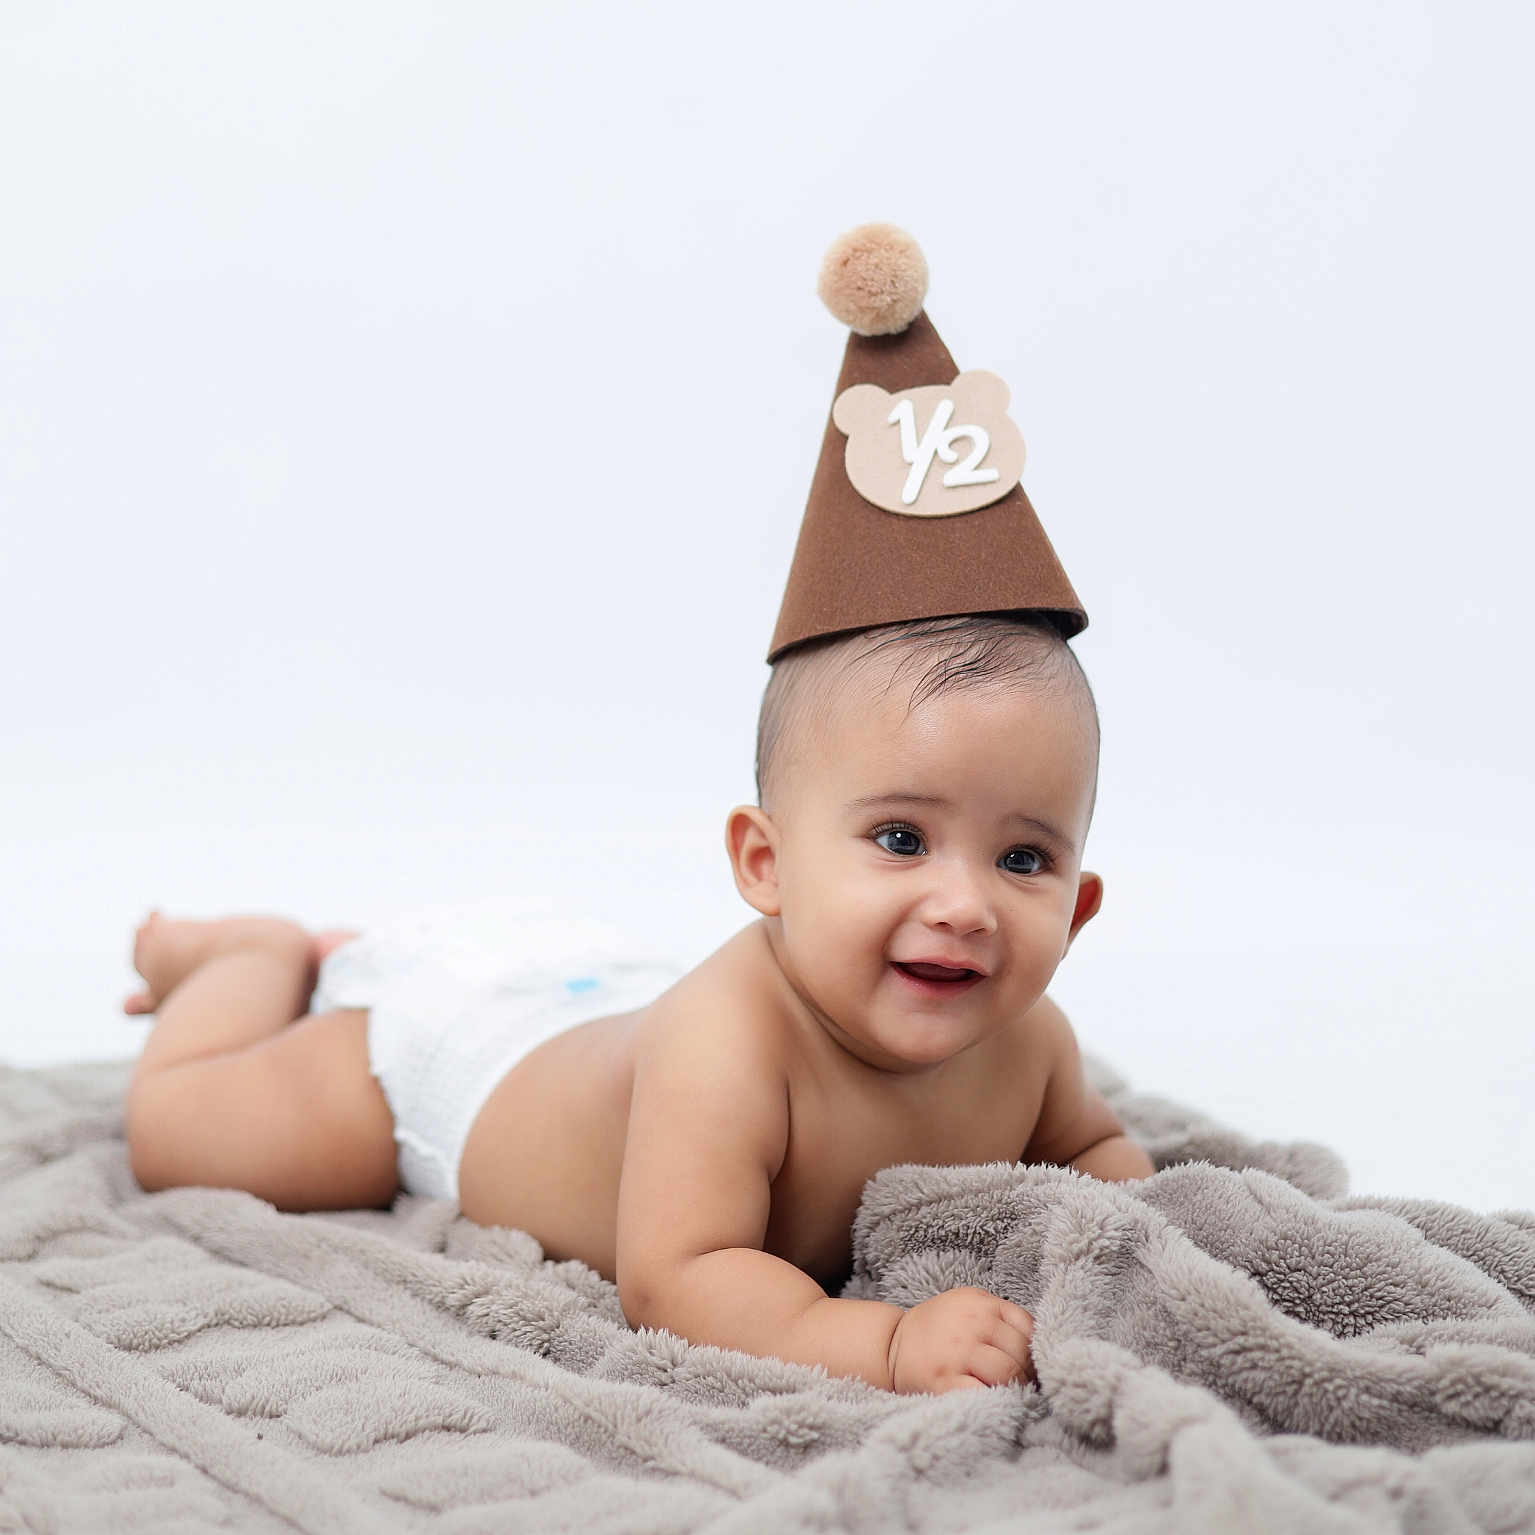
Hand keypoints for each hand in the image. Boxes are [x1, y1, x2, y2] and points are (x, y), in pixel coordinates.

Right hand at [886, 1286, 1035, 1394]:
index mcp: (980, 1302)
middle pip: (1021, 1354)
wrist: (890, 1345)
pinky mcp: (945, 1382)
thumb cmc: (939, 1331)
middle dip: (1026, 1374)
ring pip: (1008, 1374)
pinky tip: (991, 1402)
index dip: (1034, 1352)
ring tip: (1007, 1394)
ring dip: (1014, 1389)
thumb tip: (1041, 1350)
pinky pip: (985, 1395)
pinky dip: (995, 1401)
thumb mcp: (968, 1308)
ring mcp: (957, 1352)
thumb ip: (1000, 1319)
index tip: (1029, 1366)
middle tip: (1020, 1385)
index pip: (1028, 1328)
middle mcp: (971, 1323)